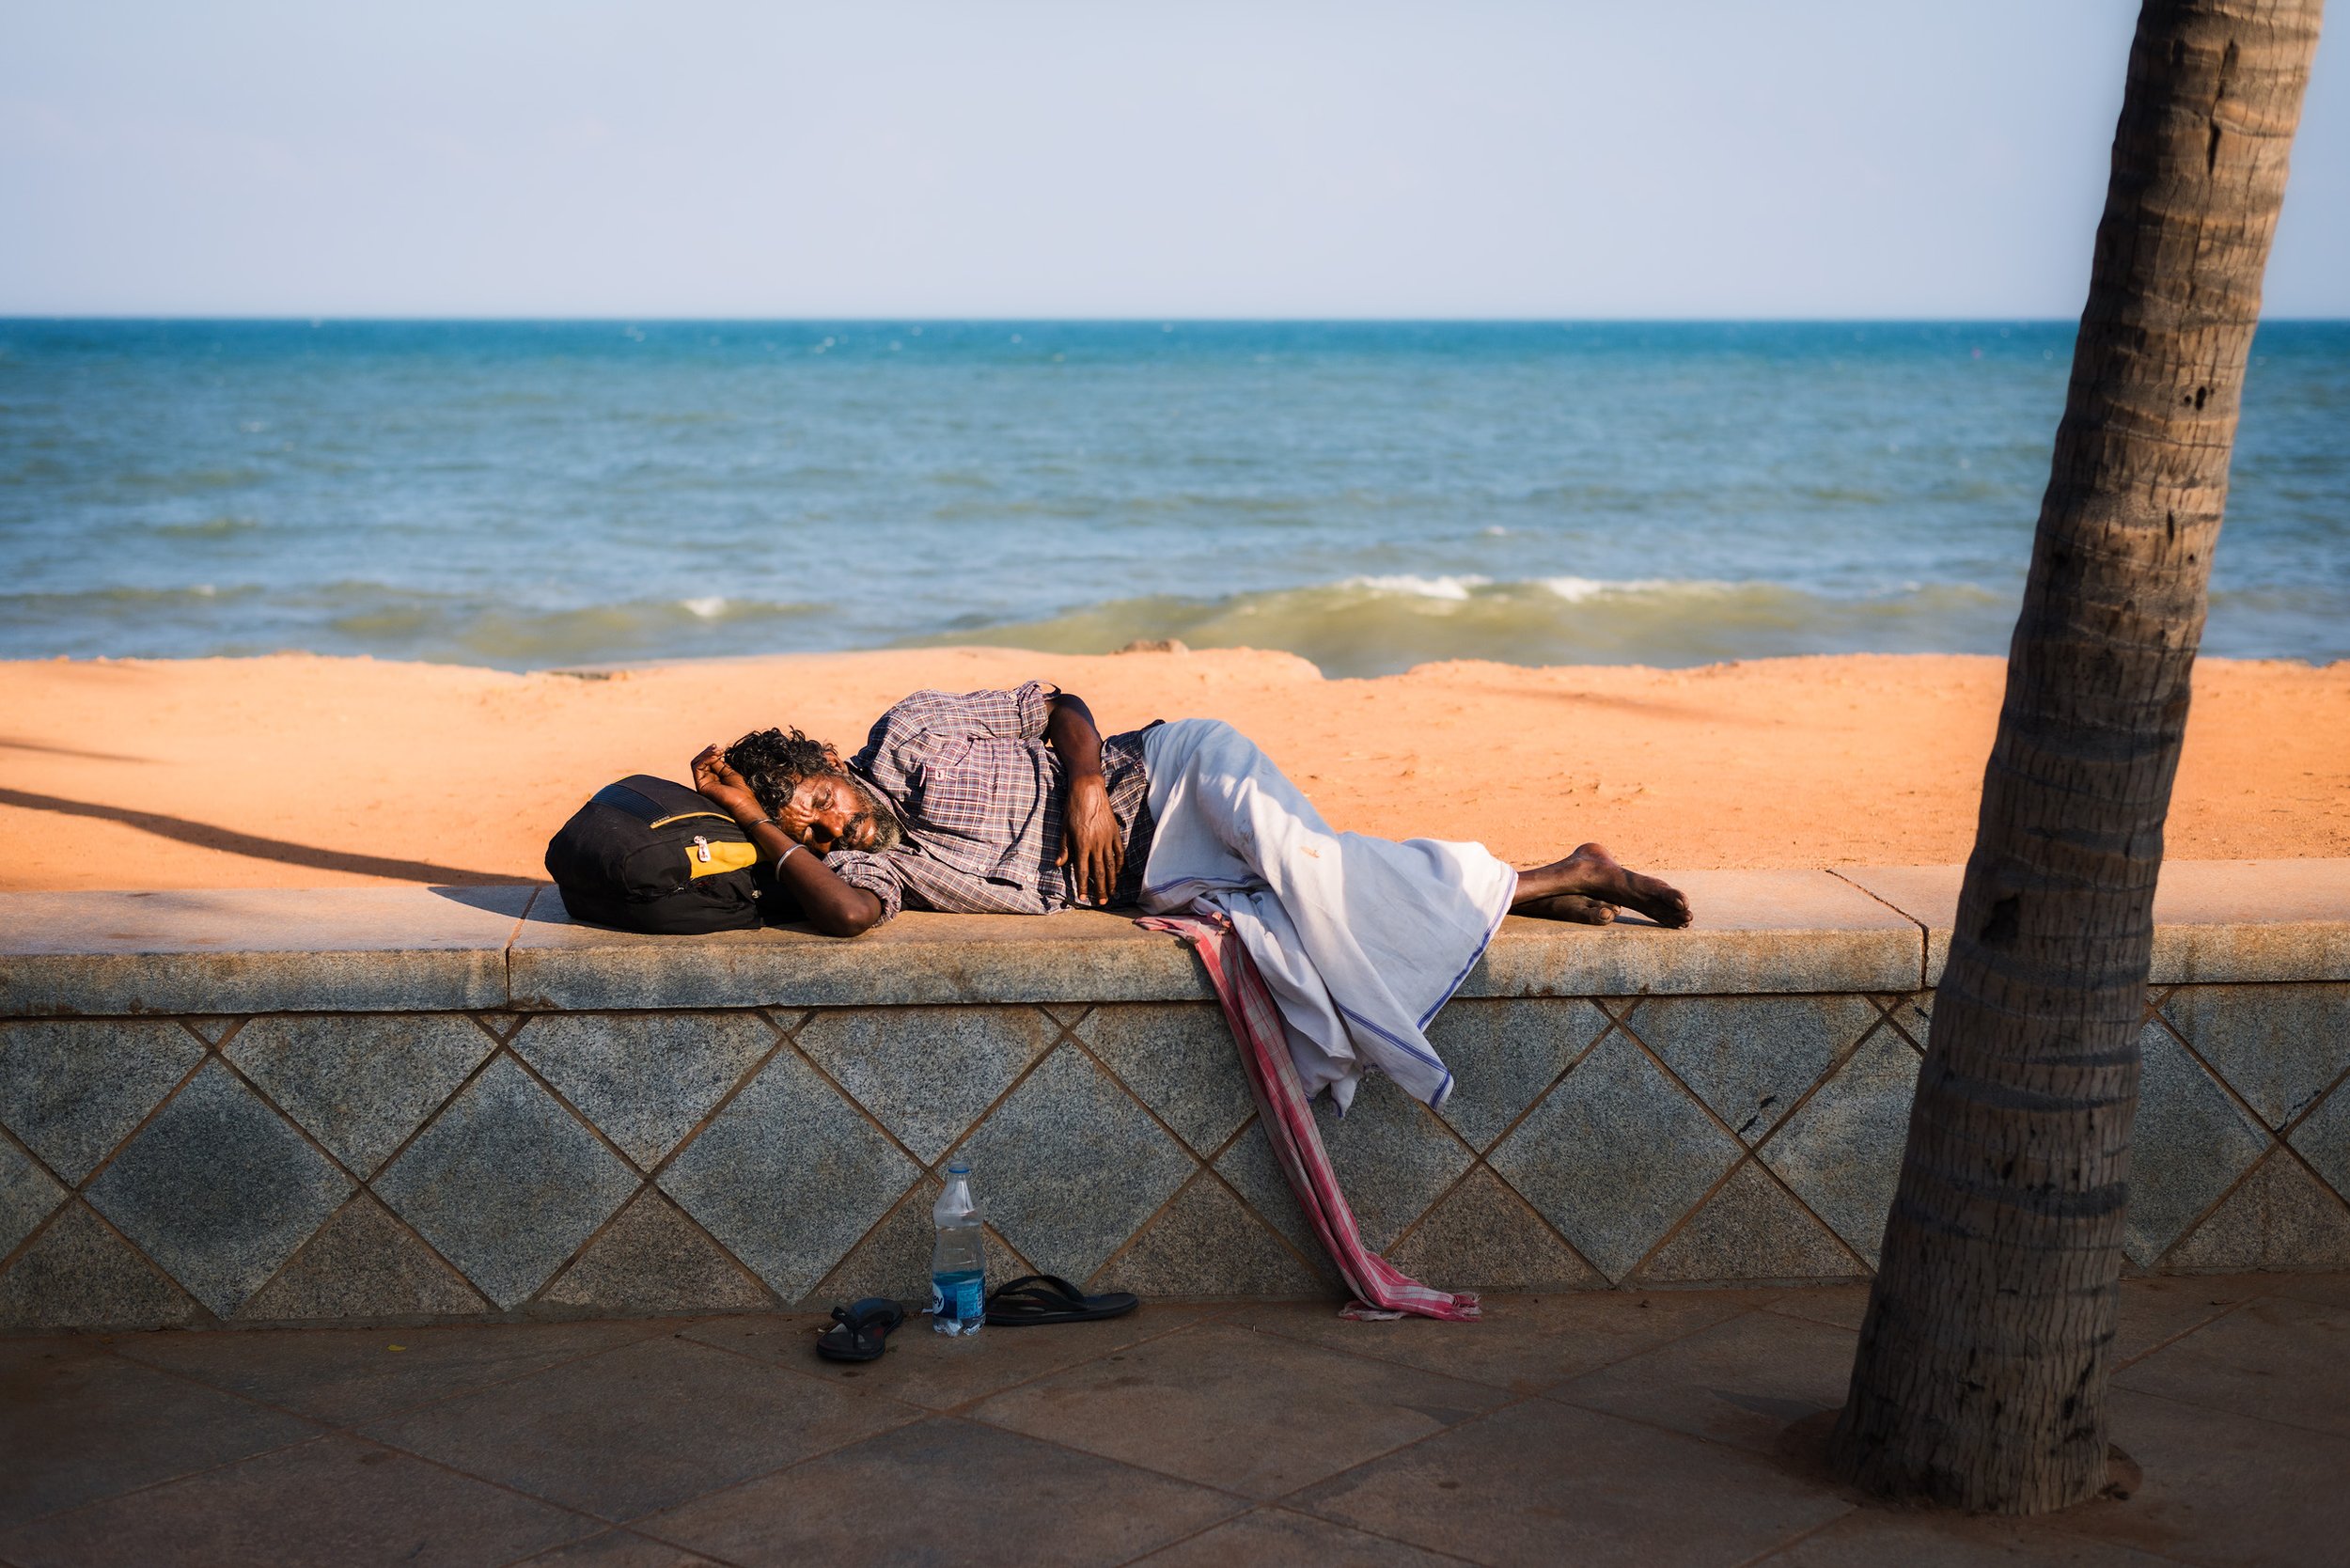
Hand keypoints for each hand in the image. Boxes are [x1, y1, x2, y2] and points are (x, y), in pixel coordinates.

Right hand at [690, 744, 765, 823]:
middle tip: (719, 749)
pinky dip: (705, 760)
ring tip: (718, 752)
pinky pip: (697, 768)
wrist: (742, 803)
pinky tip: (715, 757)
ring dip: (706, 754)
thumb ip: (719, 764)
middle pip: (700, 761)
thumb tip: (712, 754)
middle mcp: (706, 781)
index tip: (720, 748)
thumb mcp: (729, 772)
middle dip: (708, 752)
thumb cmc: (740, 790)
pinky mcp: (700, 786)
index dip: (711, 753)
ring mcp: (703, 783)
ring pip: (697, 763)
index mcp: (714, 778)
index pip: (707, 762)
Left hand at [1057, 774, 1123, 904]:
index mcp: (1082, 844)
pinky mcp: (1115, 832)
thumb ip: (1064, 848)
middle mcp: (1096, 844)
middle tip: (1103, 902)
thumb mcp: (1064, 828)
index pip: (1083, 871)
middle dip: (1101, 889)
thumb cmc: (1073, 808)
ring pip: (1111, 865)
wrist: (1088, 789)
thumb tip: (1059, 864)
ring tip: (1112, 892)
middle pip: (1100, 872)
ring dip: (1112, 880)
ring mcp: (1107, 839)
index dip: (1083, 886)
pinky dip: (1119, 864)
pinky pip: (1119, 852)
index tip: (1083, 898)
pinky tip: (1118, 872)